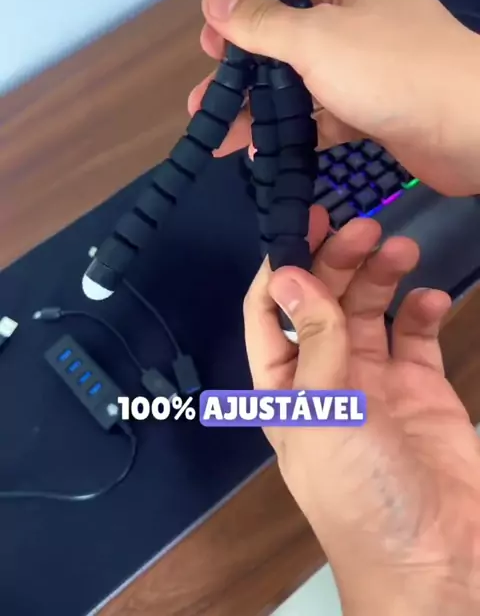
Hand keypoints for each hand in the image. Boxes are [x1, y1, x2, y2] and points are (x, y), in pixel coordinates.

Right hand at [189, 0, 479, 195]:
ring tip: (219, 134)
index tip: (208, 44)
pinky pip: (323, 114)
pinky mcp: (373, 106)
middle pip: (285, 36)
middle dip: (242, 69)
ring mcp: (365, 64)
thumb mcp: (314, 37)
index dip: (240, 11)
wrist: (470, 126)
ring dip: (262, 107)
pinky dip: (296, 131)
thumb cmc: (390, 67)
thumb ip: (261, 21)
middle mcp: (354, 15)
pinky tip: (260, 152)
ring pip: (300, 81)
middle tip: (204, 99)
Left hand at [244, 206, 479, 615]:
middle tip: (360, 225)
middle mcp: (326, 376)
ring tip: (399, 248)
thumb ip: (314, 340)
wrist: (432, 558)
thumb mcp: (322, 410)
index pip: (270, 312)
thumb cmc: (358, 491)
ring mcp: (376, 380)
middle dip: (337, 260)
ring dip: (380, 275)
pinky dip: (423, 310)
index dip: (282, 266)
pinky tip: (430, 299)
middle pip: (324, 301)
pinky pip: (417, 334)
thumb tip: (290, 275)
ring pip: (371, 309)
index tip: (301, 222)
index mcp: (285, 384)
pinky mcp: (422, 387)